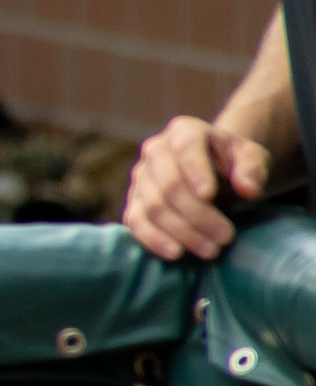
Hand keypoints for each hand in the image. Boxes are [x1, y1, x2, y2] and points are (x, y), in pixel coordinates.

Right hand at [124, 112, 274, 260]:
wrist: (213, 173)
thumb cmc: (232, 164)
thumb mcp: (251, 158)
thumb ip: (253, 168)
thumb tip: (248, 189)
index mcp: (185, 131)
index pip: (186, 147)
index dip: (195, 170)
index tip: (210, 194)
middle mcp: (155, 151)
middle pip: (169, 185)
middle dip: (197, 215)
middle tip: (226, 237)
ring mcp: (140, 178)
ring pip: (153, 207)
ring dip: (182, 232)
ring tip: (211, 250)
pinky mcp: (133, 203)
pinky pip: (135, 223)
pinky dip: (153, 239)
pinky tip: (176, 253)